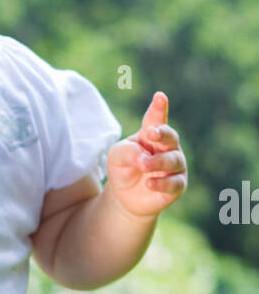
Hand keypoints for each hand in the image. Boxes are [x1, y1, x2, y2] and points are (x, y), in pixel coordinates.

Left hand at [105, 92, 186, 219]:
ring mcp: (175, 166)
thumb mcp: (116, 156)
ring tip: (143, 165)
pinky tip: (149, 184)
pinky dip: (162, 183)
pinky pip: (174, 183)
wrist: (125, 197)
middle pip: (170, 137)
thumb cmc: (123, 168)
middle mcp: (167, 148)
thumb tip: (143, 157)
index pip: (156, 119)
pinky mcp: (177, 186)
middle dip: (162, 133)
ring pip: (173, 161)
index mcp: (151, 134)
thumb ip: (128, 151)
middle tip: (151, 133)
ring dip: (158, 162)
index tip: (160, 97)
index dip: (159, 108)